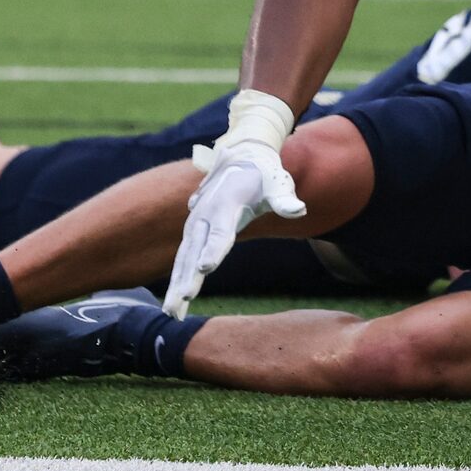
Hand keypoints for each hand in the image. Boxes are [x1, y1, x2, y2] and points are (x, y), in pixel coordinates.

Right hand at [161, 140, 304, 315]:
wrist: (241, 158)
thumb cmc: (264, 176)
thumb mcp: (277, 184)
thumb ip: (284, 200)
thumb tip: (298, 209)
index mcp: (226, 204)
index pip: (221, 232)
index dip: (213, 249)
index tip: (205, 269)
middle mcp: (205, 214)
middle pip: (195, 250)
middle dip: (187, 278)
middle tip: (180, 304)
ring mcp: (195, 223)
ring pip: (183, 258)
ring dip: (176, 285)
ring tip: (172, 312)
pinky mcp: (192, 231)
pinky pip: (182, 259)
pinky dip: (176, 280)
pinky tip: (174, 304)